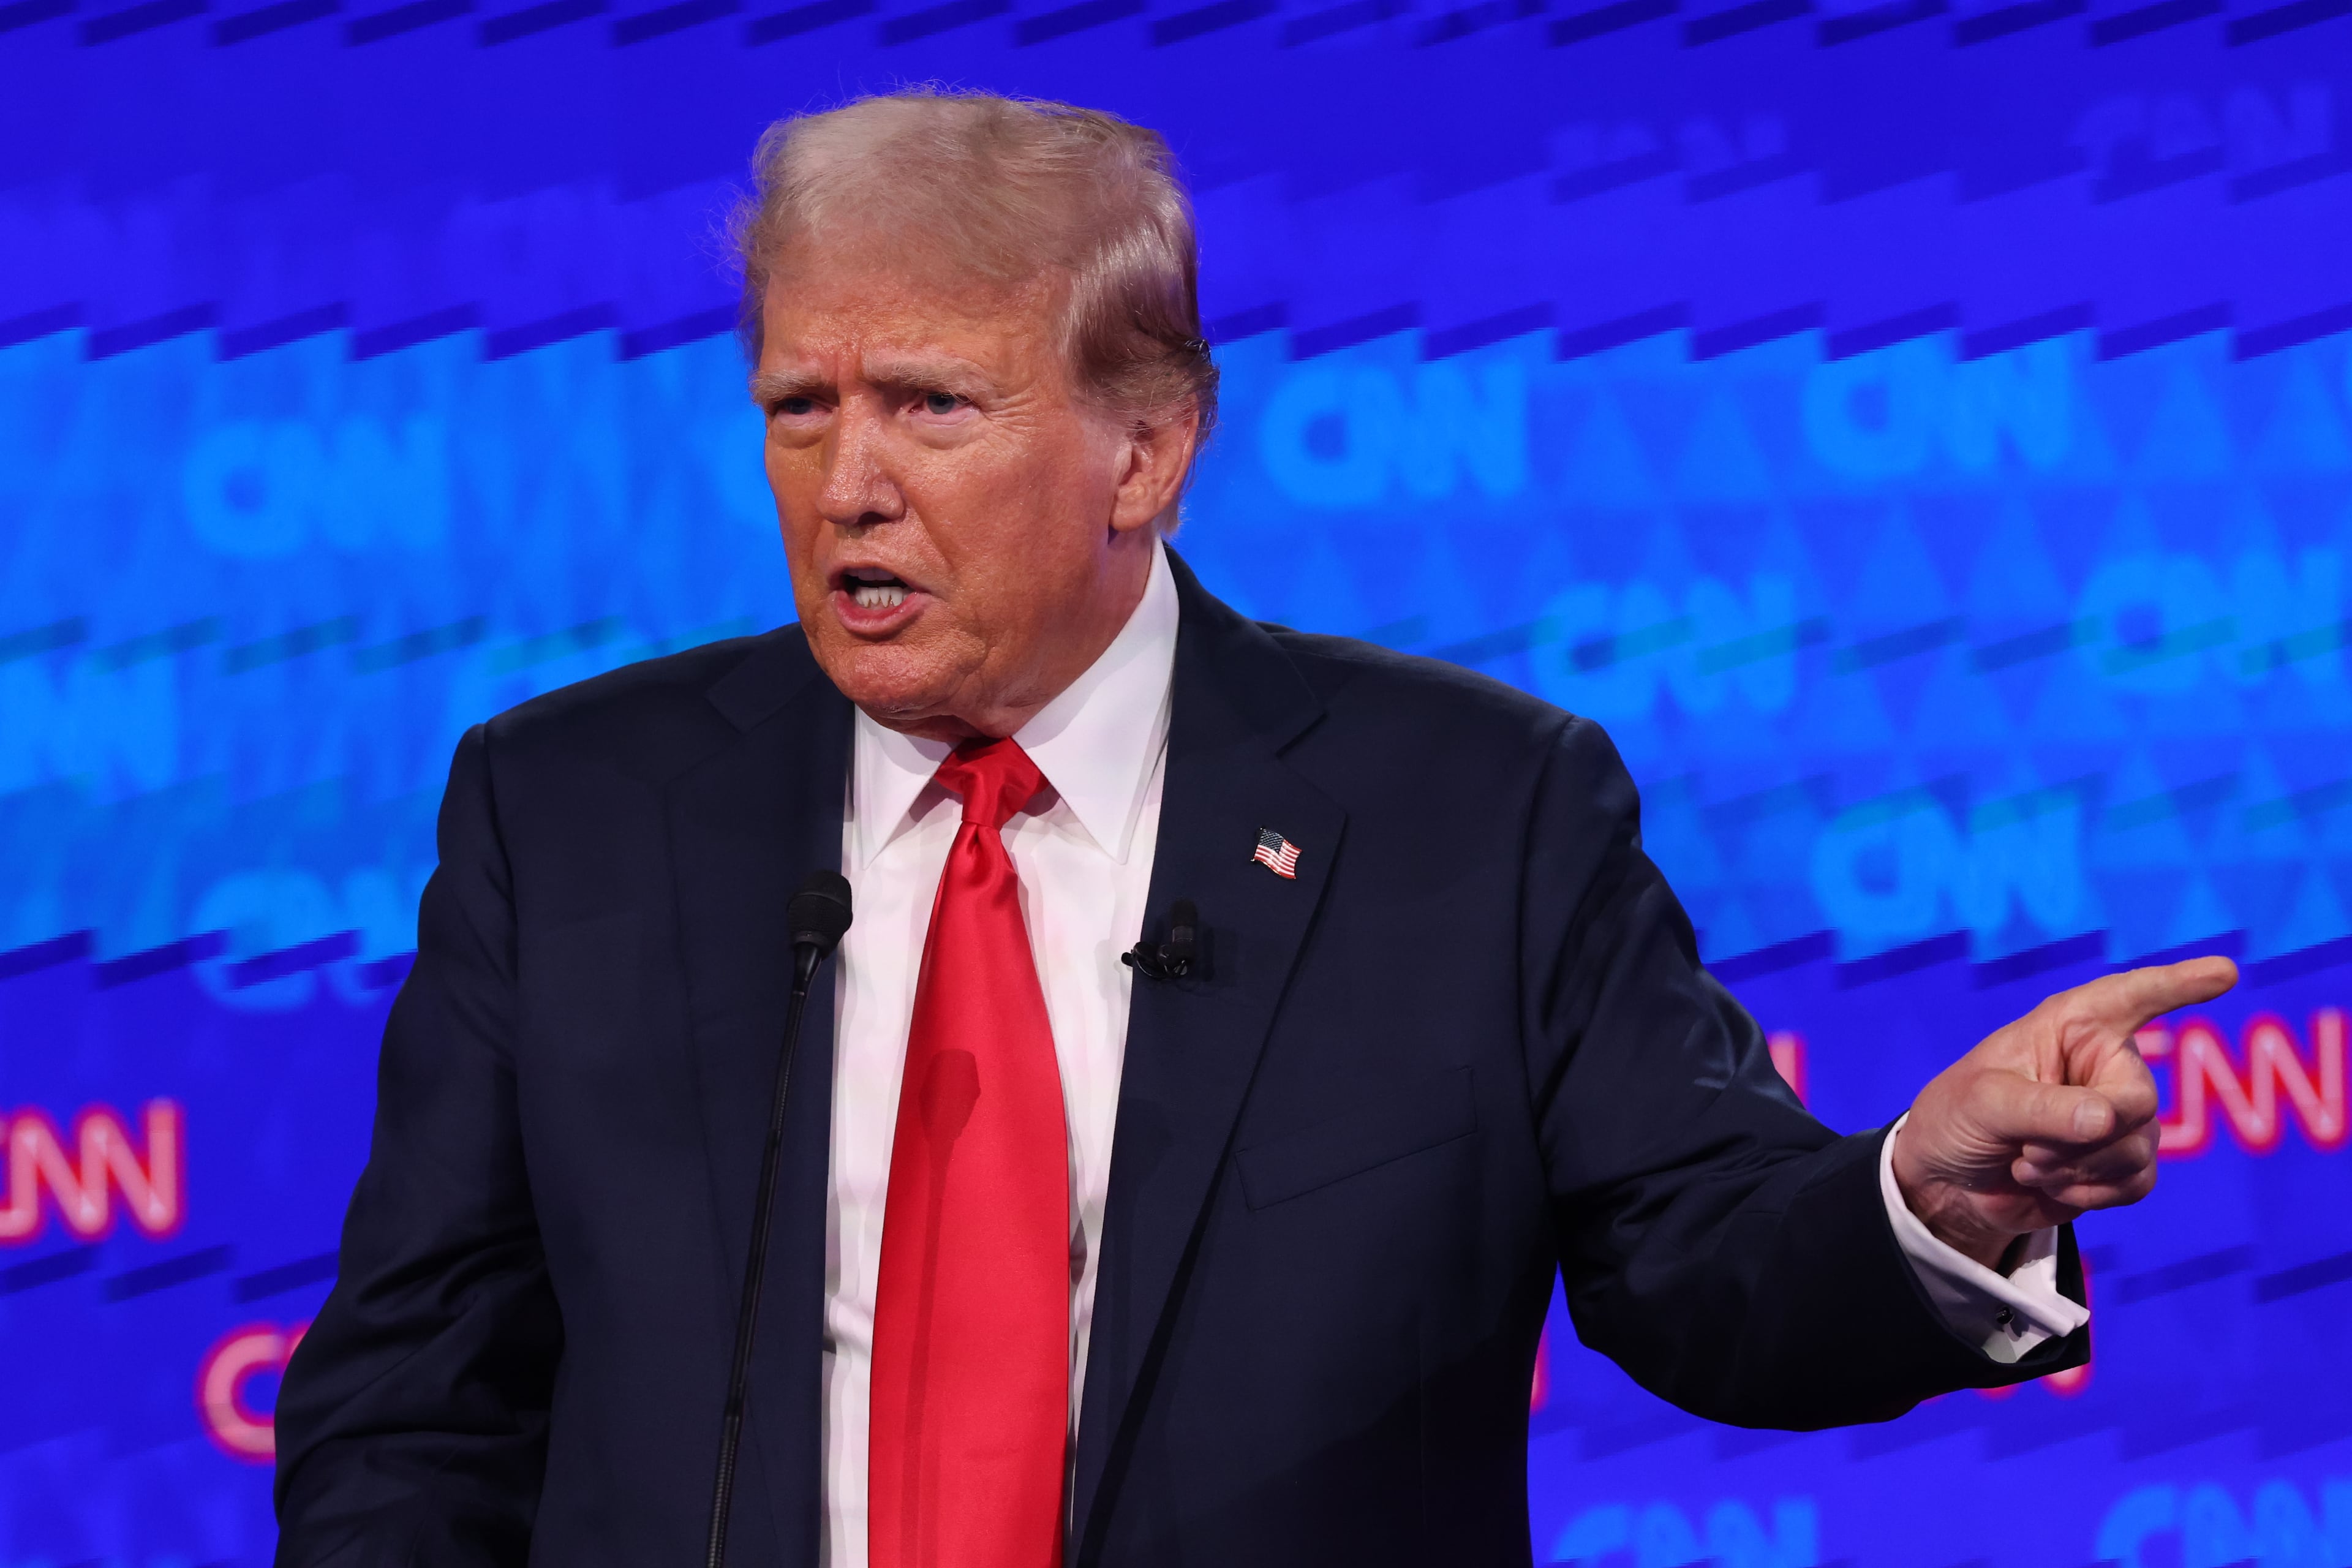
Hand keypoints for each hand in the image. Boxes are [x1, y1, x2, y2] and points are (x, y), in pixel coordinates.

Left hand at [1891, 956, 2238, 1269]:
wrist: (1951, 1181)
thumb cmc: (1958, 1117)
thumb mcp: (1983, 1103)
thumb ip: (2043, 1108)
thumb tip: (2109, 1117)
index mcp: (2071, 1026)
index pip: (2133, 996)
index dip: (2179, 984)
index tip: (2225, 972)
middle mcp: (2104, 1064)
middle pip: (2138, 1099)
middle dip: (2083, 1135)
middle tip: (2029, 1147)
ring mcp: (2119, 1115)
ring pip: (2138, 1147)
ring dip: (2076, 1168)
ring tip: (2028, 1162)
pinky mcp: (2122, 1162)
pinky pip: (2137, 1182)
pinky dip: (2089, 1192)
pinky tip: (2050, 1183)